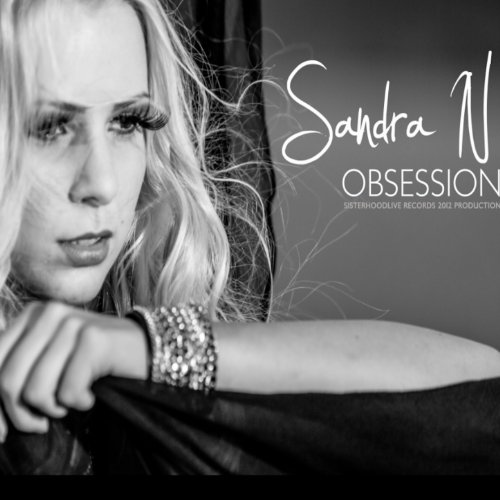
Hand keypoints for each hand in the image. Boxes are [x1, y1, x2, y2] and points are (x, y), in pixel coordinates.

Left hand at [0, 301, 148, 441]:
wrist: (147, 348)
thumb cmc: (97, 359)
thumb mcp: (53, 357)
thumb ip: (21, 368)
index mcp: (33, 313)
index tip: (5, 429)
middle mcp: (49, 312)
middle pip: (8, 380)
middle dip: (21, 415)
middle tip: (39, 424)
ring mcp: (72, 323)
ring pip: (35, 391)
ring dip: (53, 409)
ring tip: (71, 403)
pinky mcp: (93, 339)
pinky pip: (68, 392)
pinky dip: (80, 403)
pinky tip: (91, 395)